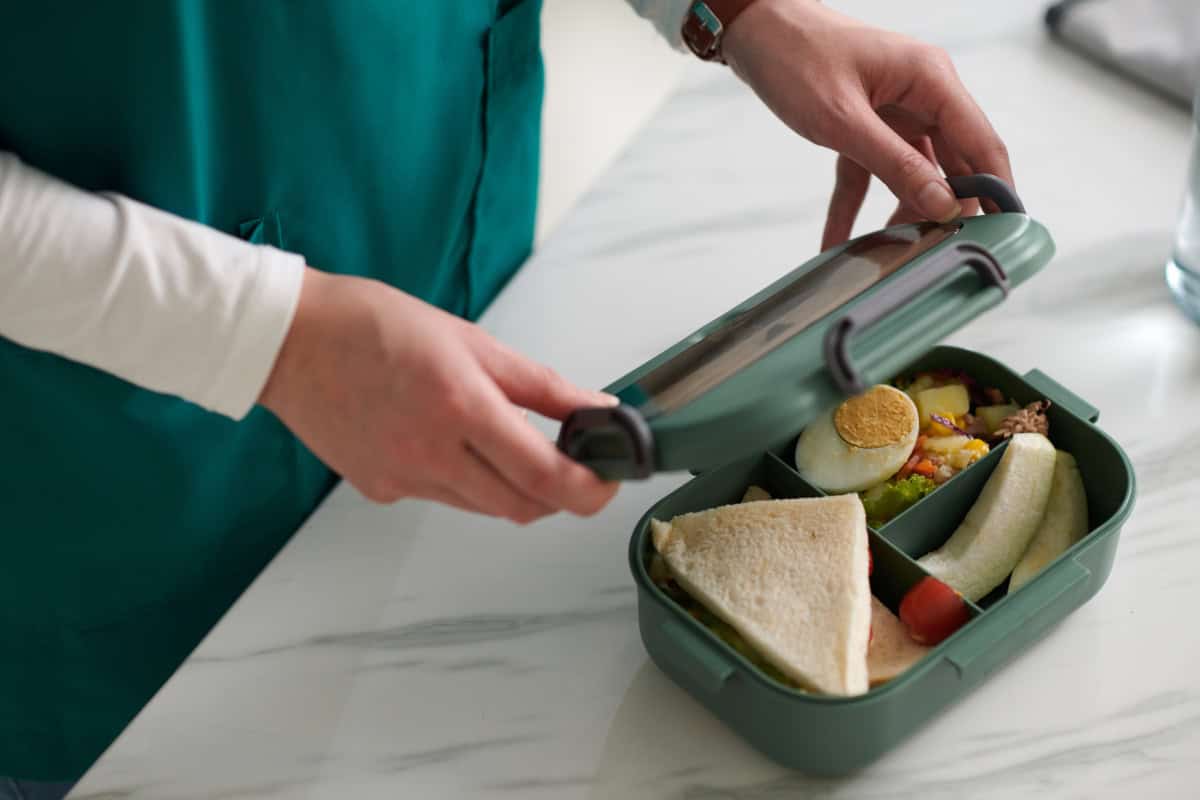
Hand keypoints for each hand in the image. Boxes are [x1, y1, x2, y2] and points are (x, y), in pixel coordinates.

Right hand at [259, 268, 618, 522]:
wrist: (290, 341)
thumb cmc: (375, 326)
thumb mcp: (473, 341)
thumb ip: (541, 385)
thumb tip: (595, 407)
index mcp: (461, 408)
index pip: (546, 477)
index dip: (590, 490)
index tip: (609, 479)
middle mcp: (432, 455)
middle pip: (522, 508)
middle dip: (558, 494)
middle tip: (571, 464)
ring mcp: (403, 480)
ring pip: (483, 507)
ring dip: (511, 487)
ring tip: (504, 442)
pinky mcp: (380, 490)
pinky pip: (441, 498)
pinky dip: (462, 480)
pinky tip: (444, 440)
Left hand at [721, 0, 1013, 249]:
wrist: (754, 29)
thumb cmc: (795, 56)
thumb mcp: (844, 121)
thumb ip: (895, 165)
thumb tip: (941, 204)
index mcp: (931, 80)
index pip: (981, 143)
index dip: (996, 190)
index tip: (1003, 233)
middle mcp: (921, 94)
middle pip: (951, 162)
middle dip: (947, 209)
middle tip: (942, 256)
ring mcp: (894, 109)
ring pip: (913, 172)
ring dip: (902, 213)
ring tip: (896, 256)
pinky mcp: (864, 123)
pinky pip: (868, 173)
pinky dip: (855, 206)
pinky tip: (840, 242)